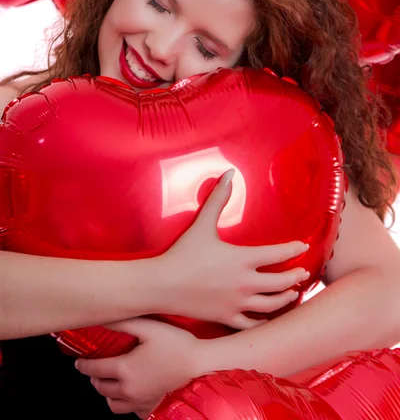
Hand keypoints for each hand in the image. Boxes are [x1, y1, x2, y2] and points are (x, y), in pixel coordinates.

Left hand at [75, 318, 200, 417]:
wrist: (197, 361)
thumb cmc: (175, 342)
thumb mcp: (149, 327)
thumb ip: (124, 323)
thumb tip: (103, 320)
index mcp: (125, 369)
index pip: (94, 370)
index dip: (83, 365)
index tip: (79, 361)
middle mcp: (129, 389)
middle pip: (100, 388)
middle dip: (94, 378)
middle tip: (95, 368)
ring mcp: (140, 400)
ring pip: (112, 404)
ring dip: (107, 393)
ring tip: (110, 381)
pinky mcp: (151, 405)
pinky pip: (131, 412)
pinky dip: (126, 404)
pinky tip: (130, 393)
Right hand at [159, 169, 309, 329]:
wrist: (161, 284)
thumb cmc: (182, 253)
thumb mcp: (202, 224)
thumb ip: (218, 199)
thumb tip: (229, 174)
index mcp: (242, 259)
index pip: (277, 254)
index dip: (293, 249)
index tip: (302, 246)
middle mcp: (244, 283)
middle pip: (280, 282)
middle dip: (295, 276)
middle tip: (304, 272)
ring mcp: (236, 303)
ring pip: (271, 305)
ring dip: (286, 298)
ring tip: (293, 293)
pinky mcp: (225, 318)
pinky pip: (251, 324)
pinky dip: (265, 323)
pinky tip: (270, 319)